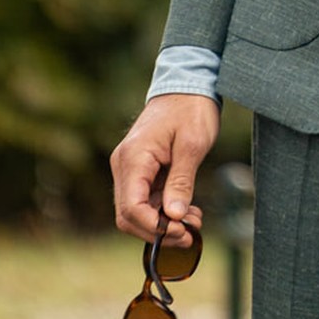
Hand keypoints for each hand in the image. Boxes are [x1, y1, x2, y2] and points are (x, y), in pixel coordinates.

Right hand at [110, 95, 220, 243]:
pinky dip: (164, 212)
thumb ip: (181, 181)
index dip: (154, 227)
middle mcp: (124, 165)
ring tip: (194, 223)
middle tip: (190, 234)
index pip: (131, 208)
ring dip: (163, 224)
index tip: (182, 232)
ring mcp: (130, 169)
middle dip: (158, 231)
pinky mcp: (140, 171)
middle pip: (129, 215)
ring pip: (136, 212)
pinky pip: (145, 201)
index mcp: (133, 158)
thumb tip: (174, 216)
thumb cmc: (191, 109)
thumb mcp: (192, 144)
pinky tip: (187, 212)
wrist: (186, 85)